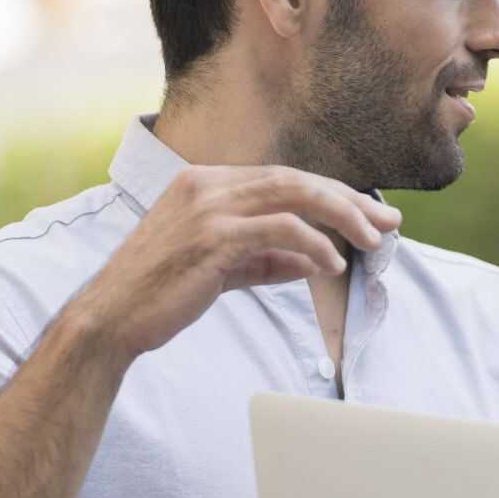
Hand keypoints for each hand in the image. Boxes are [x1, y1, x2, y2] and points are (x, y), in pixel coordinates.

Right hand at [72, 164, 400, 358]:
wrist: (109, 319)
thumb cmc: (161, 295)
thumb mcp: (220, 269)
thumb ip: (264, 259)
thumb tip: (312, 259)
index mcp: (204, 183)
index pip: (284, 178)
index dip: (332, 193)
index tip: (370, 213)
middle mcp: (206, 184)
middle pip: (296, 180)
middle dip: (350, 199)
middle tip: (389, 221)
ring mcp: (208, 206)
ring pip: (294, 195)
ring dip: (343, 216)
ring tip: (373, 242)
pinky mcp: (212, 237)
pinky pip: (281, 230)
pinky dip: (314, 244)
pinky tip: (332, 264)